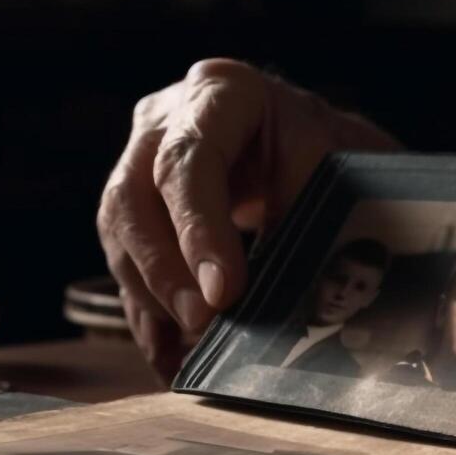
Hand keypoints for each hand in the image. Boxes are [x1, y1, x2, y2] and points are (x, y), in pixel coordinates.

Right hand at [96, 58, 399, 376]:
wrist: (322, 148)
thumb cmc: (333, 152)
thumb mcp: (336, 166)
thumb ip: (313, 215)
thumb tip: (306, 293)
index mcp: (221, 93)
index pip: (190, 159)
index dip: (200, 228)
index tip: (225, 291)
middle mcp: (165, 122)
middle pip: (133, 198)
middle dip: (165, 271)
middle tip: (204, 321)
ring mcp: (139, 166)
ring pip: (119, 237)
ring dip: (154, 299)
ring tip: (196, 348)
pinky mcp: (136, 218)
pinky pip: (126, 271)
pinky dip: (151, 321)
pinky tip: (173, 361)